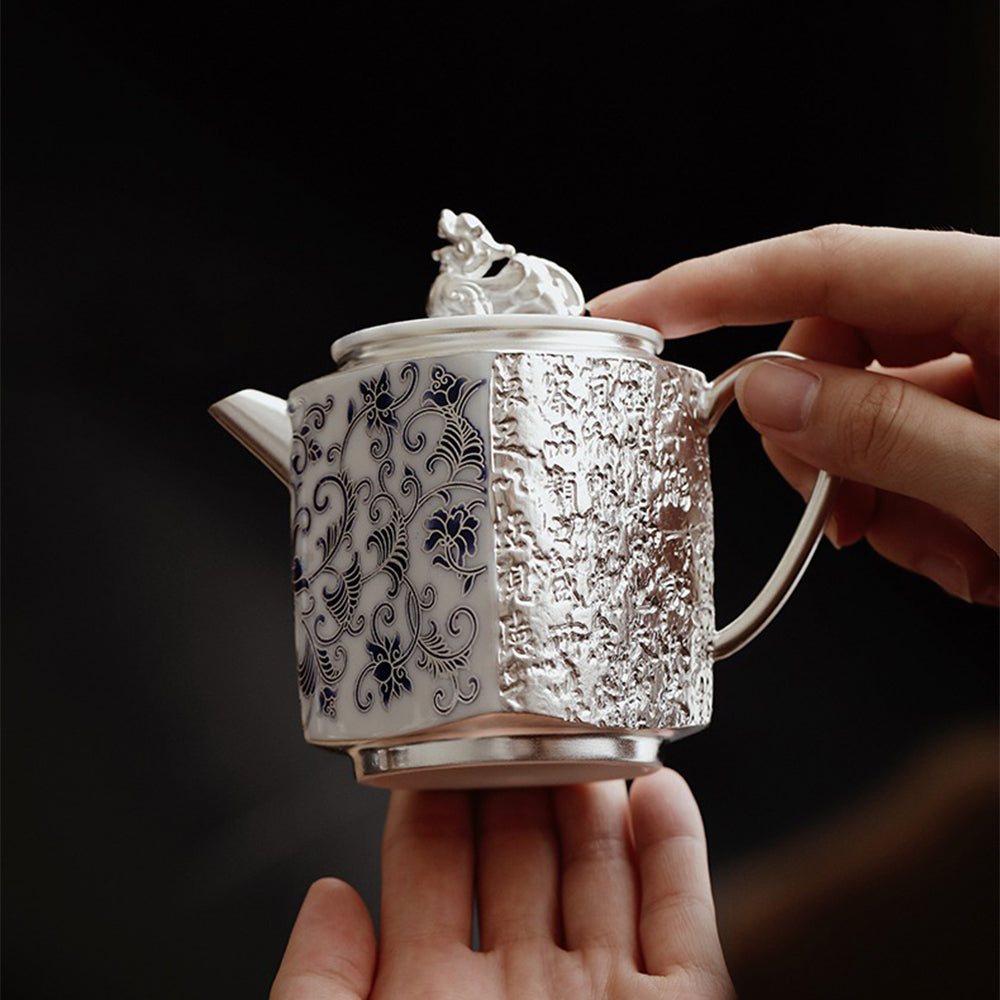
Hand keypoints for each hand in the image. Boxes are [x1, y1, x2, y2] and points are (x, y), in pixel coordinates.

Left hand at [271, 770, 733, 998]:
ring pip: (601, 872)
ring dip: (599, 796)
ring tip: (589, 724)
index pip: (432, 867)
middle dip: (522, 776)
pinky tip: (659, 791)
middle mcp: (519, 992)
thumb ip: (317, 997)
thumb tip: (326, 894)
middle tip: (523, 703)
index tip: (446, 730)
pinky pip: (682, 923)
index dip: (438, 793)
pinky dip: (675, 854)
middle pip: (521, 852)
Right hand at [589, 225, 998, 604]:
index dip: (716, 286)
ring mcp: (993, 375)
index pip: (828, 266)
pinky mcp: (988, 426)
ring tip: (959, 552)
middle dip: (821, 444)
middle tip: (845, 517)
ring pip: (864, 418)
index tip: (635, 312)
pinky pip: (904, 456)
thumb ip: (888, 431)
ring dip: (881, 499)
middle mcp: (990, 319)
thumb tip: (769, 394)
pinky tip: (977, 553)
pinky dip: (918, 516)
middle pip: (835, 350)